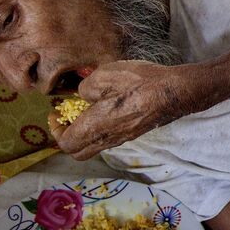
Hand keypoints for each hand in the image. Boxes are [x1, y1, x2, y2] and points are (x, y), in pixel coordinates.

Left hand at [49, 60, 217, 159]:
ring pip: (95, 146)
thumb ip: (85, 88)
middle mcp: (107, 139)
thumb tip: (83, 95)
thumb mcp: (103, 76)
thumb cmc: (138, 83)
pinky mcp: (133, 132)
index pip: (66, 144)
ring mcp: (122, 138)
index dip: (55, 130)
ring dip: (85, 133)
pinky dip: (100, 128)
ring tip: (86, 110)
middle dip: (68, 137)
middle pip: (79, 153)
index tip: (56, 112)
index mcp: (95, 128)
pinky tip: (106, 108)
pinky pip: (109, 138)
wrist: (173, 92)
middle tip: (68, 117)